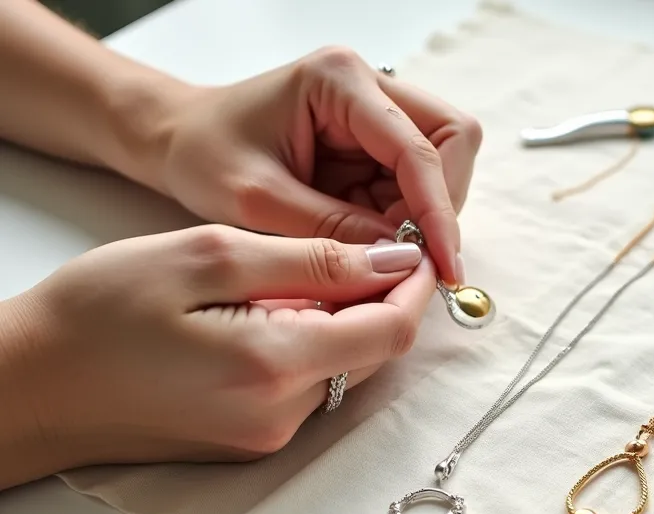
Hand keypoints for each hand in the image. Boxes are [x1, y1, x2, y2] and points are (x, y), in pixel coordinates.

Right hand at [0, 224, 435, 490]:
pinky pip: (310, 385)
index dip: (413, 285)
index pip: (391, 331)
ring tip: (312, 270)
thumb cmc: (97, 312)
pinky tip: (277, 310)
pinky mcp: (252, 440)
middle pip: (375, 354)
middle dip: (383, 298)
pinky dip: (313, 344)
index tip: (411, 242)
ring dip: (347, 320)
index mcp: (274, 367)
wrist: (30, 385)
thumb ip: (310, 260)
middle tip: (364, 244)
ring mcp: (268, 436)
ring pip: (346, 368)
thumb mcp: (205, 256)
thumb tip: (391, 259)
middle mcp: (283, 416)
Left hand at [156, 47, 481, 285]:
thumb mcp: (259, 204)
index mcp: (340, 82)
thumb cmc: (203, 156)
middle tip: (409, 254)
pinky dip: (402, 218)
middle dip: (439, 204)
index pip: (419, 148)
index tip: (443, 266)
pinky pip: (414, 182)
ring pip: (442, 164)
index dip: (437, 211)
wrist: (176, 141)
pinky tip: (367, 238)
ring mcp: (376, 111)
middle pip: (453, 140)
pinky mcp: (373, 140)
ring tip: (377, 248)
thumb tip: (401, 261)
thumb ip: (332, 231)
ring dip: (421, 213)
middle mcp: (369, 86)